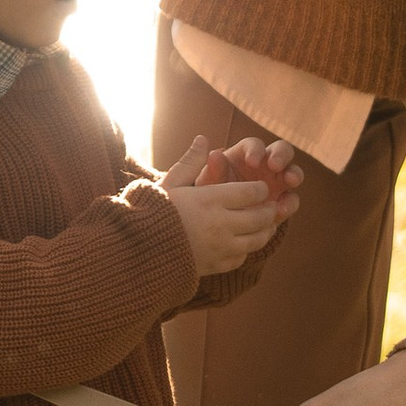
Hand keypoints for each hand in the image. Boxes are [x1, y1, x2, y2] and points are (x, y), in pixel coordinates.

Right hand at [157, 134, 287, 279]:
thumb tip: (203, 139)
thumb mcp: (169, 183)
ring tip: (263, 224)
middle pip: (260, 217)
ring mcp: (219, 248)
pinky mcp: (216, 266)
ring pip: (257, 240)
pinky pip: (242, 257)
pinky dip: (246, 249)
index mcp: (209, 200)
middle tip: (269, 205)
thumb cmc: (151, 211)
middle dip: (269, 209)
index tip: (259, 188)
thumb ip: (190, 162)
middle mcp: (219, 225)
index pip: (251, 192)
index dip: (260, 189)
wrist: (136, 250)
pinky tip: (242, 242)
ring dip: (264, 231)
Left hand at [200, 134, 302, 222]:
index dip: (255, 151)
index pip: (254, 145)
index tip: (251, 162)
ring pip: (293, 171)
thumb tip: (214, 154)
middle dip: (281, 155)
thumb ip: (211, 171)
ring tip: (290, 181)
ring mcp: (277, 183)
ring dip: (294, 174)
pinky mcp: (283, 201)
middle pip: (281, 149)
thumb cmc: (211, 196)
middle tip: (275, 165)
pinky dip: (290, 203)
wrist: (218, 224)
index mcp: (245, 155)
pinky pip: (292, 199)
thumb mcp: (207, 185)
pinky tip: (281, 210)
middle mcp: (265, 165)